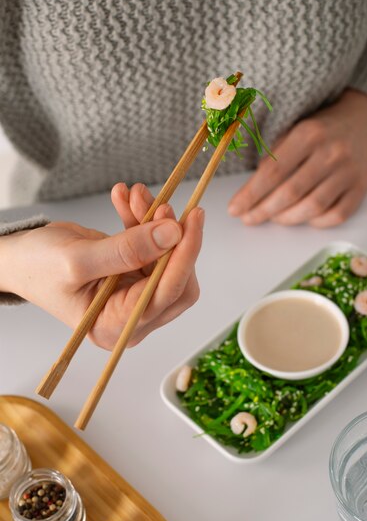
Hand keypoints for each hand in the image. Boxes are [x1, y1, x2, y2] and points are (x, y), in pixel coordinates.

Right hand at [0, 183, 203, 348]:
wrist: (21, 258)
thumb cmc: (38, 267)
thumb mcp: (77, 258)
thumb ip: (127, 250)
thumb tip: (173, 234)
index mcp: (117, 326)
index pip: (168, 293)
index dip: (185, 256)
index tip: (192, 220)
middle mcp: (133, 317)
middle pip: (178, 279)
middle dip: (173, 238)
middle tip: (160, 204)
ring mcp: (136, 295)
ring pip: (168, 257)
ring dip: (156, 222)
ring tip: (136, 193)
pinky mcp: (135, 274)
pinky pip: (153, 246)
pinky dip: (143, 220)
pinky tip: (126, 199)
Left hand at [228, 89, 366, 226]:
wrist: (366, 117)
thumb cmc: (323, 127)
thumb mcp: (296, 129)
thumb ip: (276, 156)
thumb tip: (251, 191)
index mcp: (309, 134)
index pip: (272, 171)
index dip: (250, 194)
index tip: (235, 209)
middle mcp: (331, 153)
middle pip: (290, 193)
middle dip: (264, 210)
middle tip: (249, 218)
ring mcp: (349, 172)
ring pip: (313, 207)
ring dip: (288, 218)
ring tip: (274, 218)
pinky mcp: (362, 187)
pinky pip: (337, 215)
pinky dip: (316, 222)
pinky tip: (304, 218)